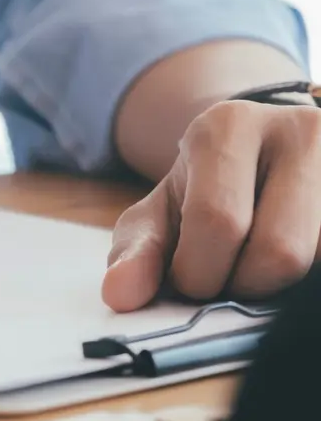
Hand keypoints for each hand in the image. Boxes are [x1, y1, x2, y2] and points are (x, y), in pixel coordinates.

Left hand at [102, 99, 320, 311]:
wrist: (262, 149)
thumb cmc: (203, 191)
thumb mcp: (158, 215)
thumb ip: (136, 253)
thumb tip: (120, 293)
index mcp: (228, 127)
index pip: (219, 221)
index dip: (199, 273)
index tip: (190, 279)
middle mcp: (300, 130)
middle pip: (281, 250)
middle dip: (246, 284)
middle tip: (230, 276)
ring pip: (320, 259)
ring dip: (286, 286)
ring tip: (260, 265)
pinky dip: (308, 278)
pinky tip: (292, 262)